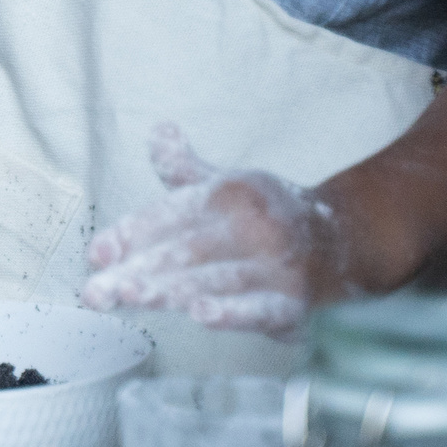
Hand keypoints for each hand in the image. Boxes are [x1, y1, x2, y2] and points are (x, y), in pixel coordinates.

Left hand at [79, 124, 344, 338]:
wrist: (351, 239)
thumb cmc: (273, 216)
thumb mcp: (230, 185)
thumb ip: (186, 169)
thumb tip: (158, 131)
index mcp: (227, 196)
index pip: (170, 216)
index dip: (130, 234)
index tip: (95, 252)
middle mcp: (250, 227)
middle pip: (183, 251)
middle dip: (136, 270)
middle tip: (95, 290)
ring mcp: (275, 265)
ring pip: (214, 279)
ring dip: (170, 290)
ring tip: (131, 296)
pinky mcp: (296, 302)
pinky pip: (262, 308)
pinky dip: (232, 312)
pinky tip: (201, 315)